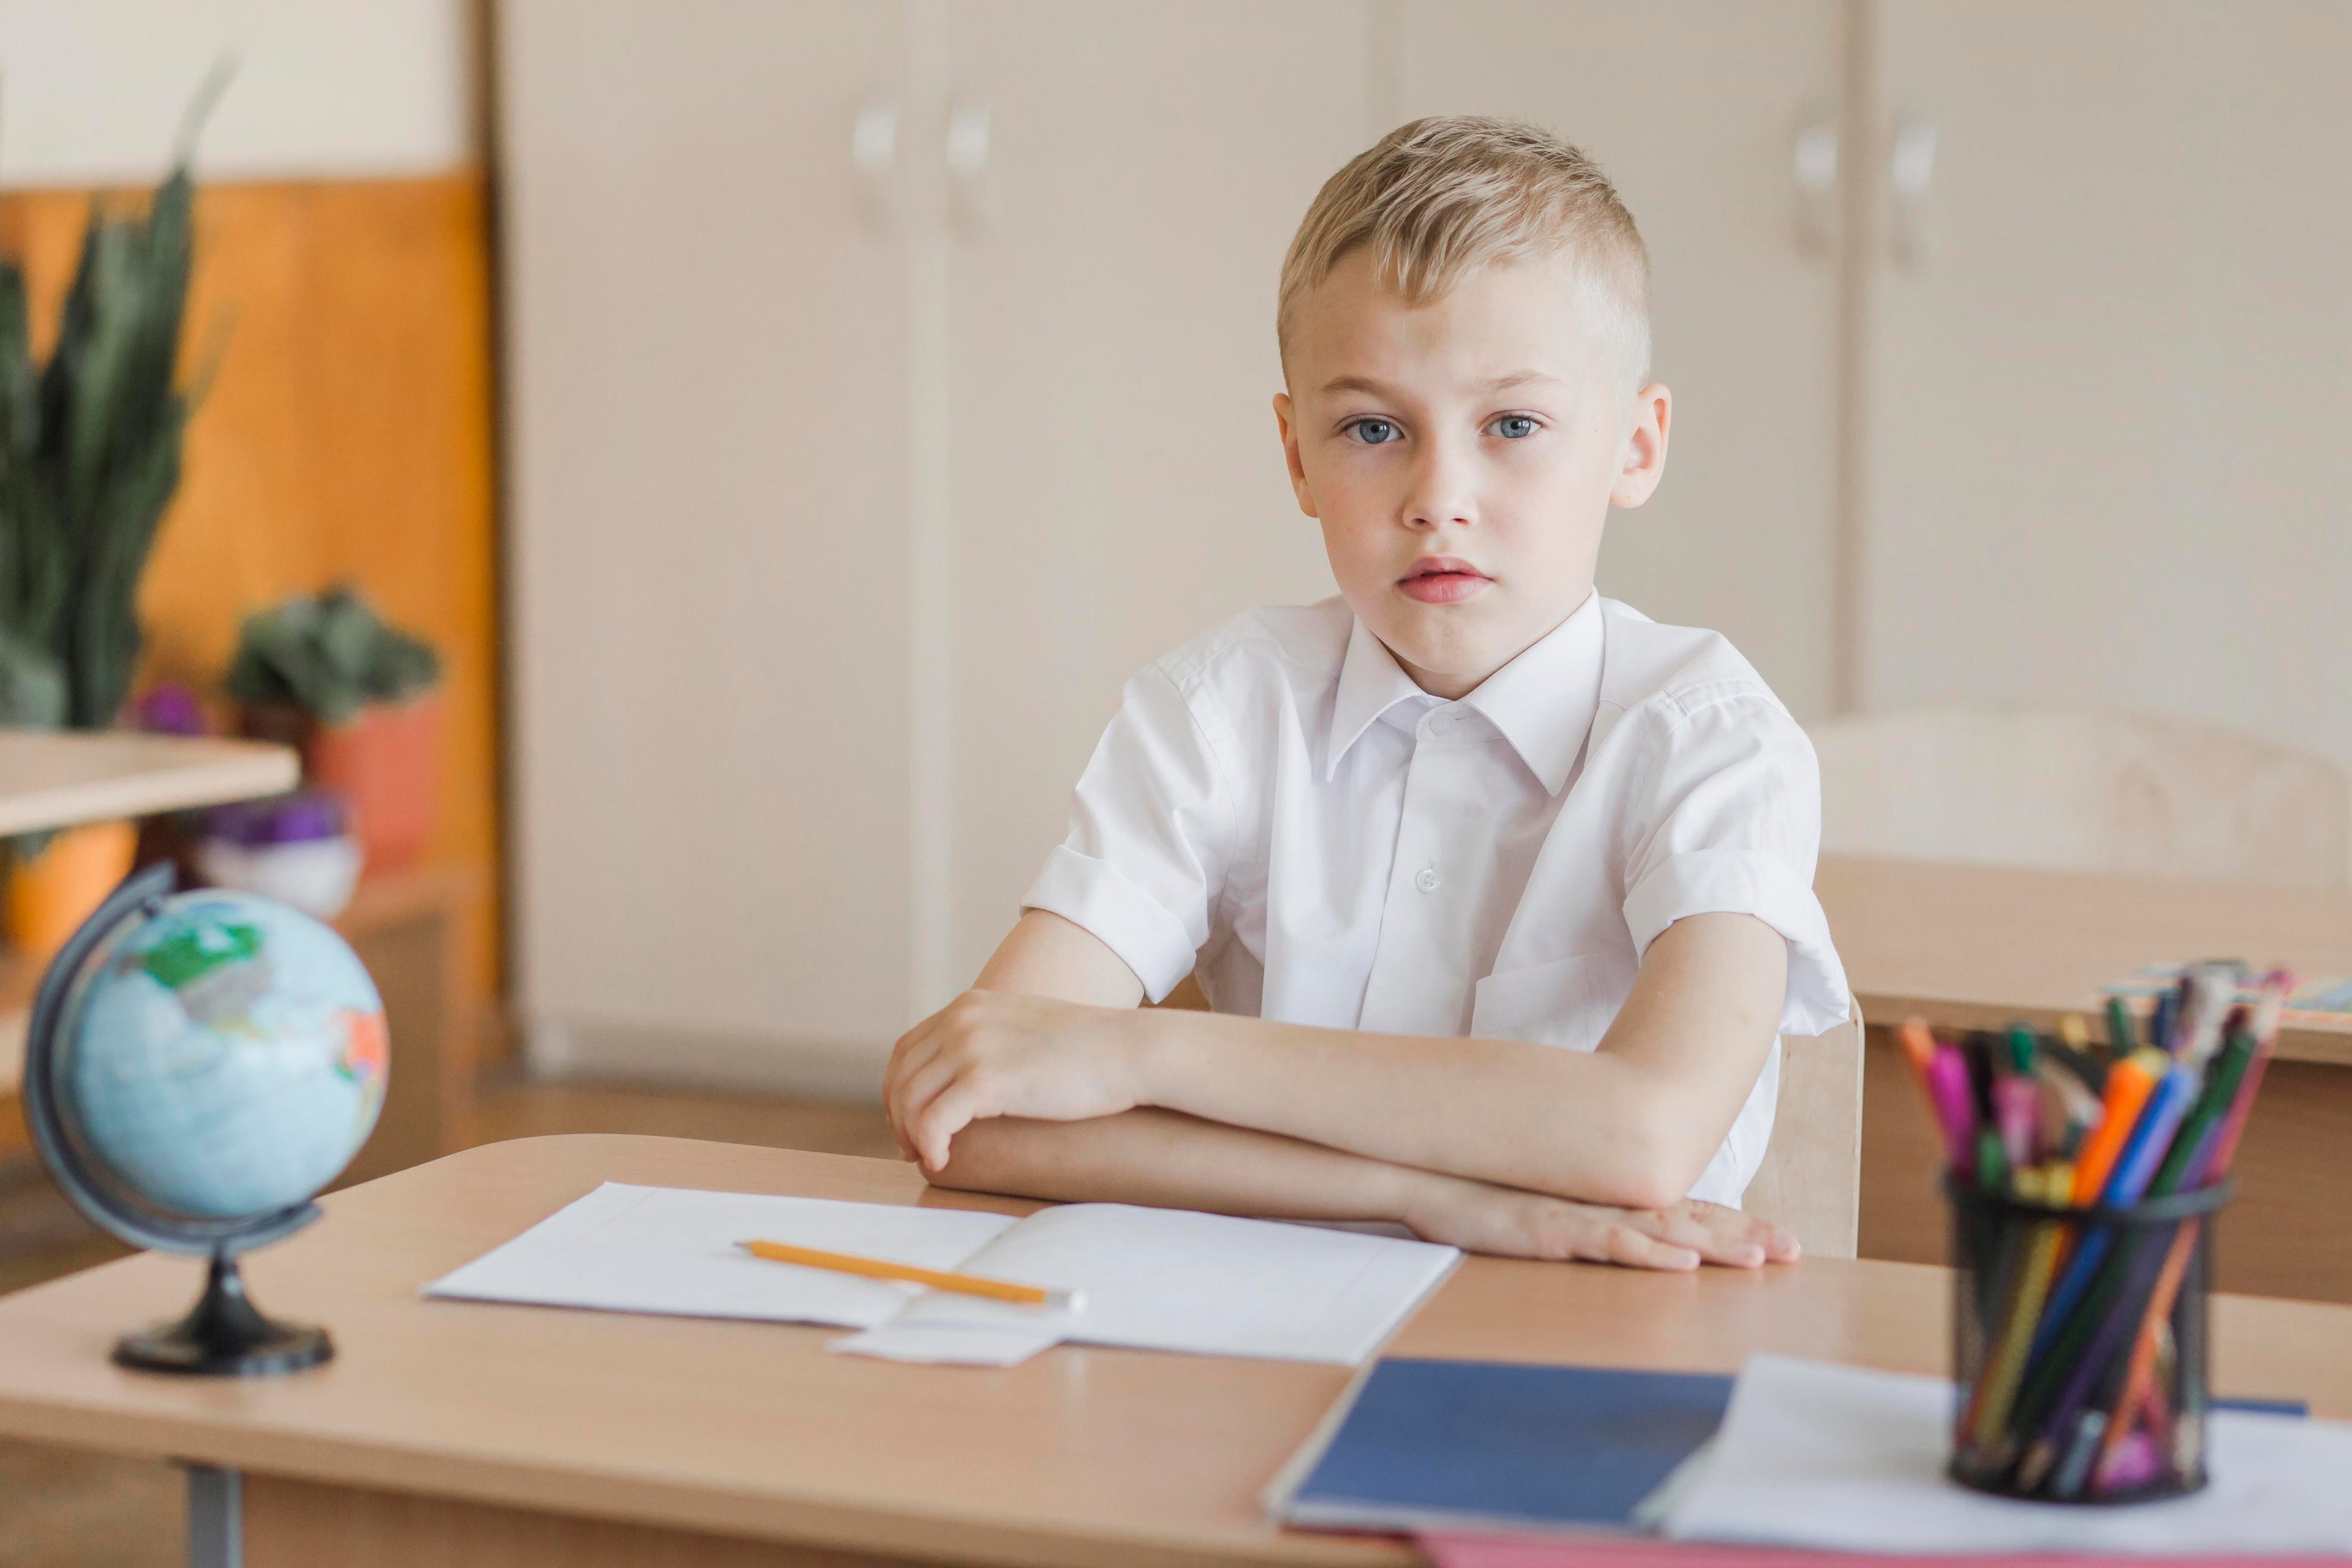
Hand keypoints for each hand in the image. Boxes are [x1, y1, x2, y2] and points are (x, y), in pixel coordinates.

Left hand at [884, 990, 1146, 1170]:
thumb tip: (975, 1077)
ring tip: (929, 1157)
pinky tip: (942, 1160)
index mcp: (970, 1006)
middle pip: (902, 1076)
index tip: (910, 1122)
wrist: (1129, 1051)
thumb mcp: (1027, 1029)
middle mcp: (962, 1020)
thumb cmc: (1090, 1051)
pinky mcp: (986, 1080)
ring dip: (912, 1136)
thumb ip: (995, 1040)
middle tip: (913, 1149)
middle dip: (900, 1117)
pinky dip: (930, 1145)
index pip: (907, 1050)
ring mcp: (972, 1047)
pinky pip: (933, 1121)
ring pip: (911, 1101)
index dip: (900, 1090)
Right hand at [1401, 1175, 1800, 1269]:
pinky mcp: (1549, 1230)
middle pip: (1686, 1220)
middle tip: (1793, 1249)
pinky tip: (1681, 1265)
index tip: (1779, 1237)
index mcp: (1603, 1198)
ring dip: (1712, 1246)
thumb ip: (1584, 1213)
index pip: (1682, 1211)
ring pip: (1659, 1231)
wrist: (1422, 1173)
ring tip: (1758, 1260)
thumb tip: (1619, 1222)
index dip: (1733, 1224)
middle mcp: (1601, 1201)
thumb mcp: (1544, 1205)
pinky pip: (1607, 1242)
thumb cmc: (1478, 1192)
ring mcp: (1578, 1213)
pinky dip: (1647, 1254)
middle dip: (1742, 1236)